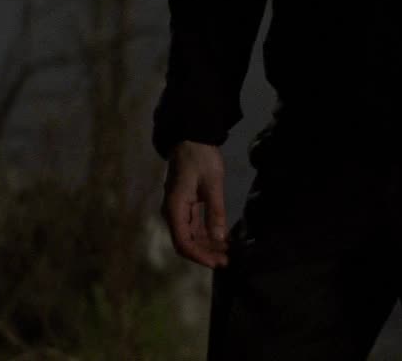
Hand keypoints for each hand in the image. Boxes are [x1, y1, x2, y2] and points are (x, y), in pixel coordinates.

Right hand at [163, 140, 229, 269]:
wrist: (191, 138)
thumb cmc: (200, 158)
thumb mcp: (212, 183)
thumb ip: (215, 211)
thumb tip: (220, 239)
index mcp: (174, 208)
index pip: (183, 243)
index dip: (200, 256)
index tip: (217, 263)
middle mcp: (173, 213)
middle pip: (187, 243)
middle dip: (206, 254)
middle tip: (228, 261)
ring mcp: (178, 210)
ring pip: (191, 237)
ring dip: (208, 246)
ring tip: (228, 252)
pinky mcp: (186, 206)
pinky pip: (194, 227)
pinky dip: (207, 235)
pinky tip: (222, 239)